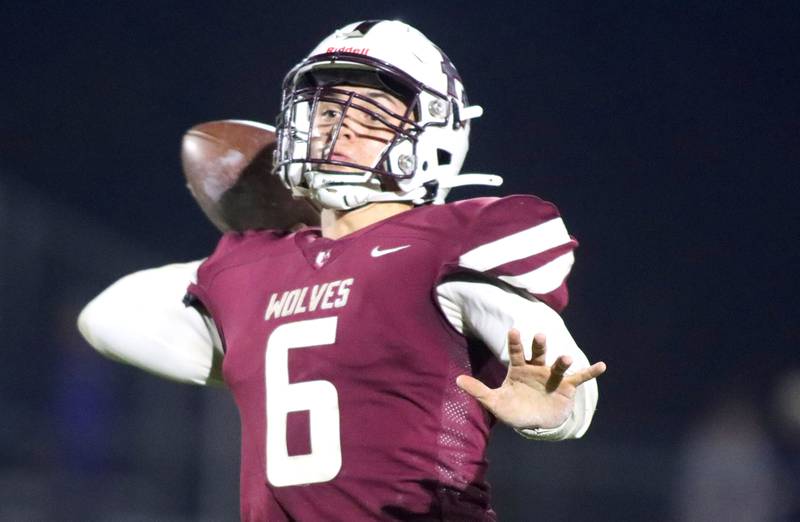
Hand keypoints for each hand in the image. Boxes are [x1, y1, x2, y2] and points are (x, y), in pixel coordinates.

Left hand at [456, 330, 605, 429]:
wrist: (535, 422)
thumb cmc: (514, 409)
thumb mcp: (495, 402)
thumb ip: (479, 391)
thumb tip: (457, 380)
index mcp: (519, 368)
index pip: (516, 352)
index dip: (515, 342)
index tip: (513, 331)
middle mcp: (537, 368)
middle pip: (538, 353)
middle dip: (538, 345)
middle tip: (539, 335)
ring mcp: (553, 376)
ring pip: (558, 364)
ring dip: (562, 360)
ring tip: (565, 357)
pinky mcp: (567, 386)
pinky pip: (580, 378)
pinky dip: (590, 372)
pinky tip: (601, 365)